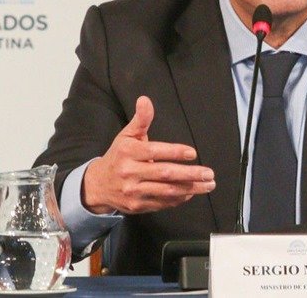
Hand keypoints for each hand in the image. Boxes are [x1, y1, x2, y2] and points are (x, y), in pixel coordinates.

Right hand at [82, 96, 215, 213]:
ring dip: (191, 188)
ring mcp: (134, 191)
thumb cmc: (118, 156)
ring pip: (167, 191)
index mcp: (128, 152)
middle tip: (209, 173)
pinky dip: (179, 198)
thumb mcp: (127, 135)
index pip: (155, 151)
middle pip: (165, 174)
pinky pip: (163, 202)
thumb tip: (145, 99)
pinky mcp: (138, 206)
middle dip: (190, 174)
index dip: (175, 152)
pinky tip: (192, 192)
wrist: (98, 185)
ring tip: (208, 184)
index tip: (193, 153)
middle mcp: (130, 172)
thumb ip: (141, 120)